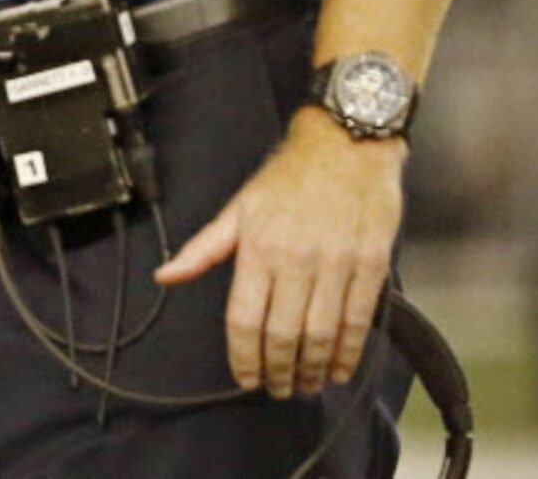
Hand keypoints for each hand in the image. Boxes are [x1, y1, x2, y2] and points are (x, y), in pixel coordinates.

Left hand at [154, 108, 404, 396]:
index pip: (244, 317)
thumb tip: (165, 276)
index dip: (243, 356)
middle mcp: (296, 259)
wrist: (346, 147)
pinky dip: (348, 353)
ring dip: (311, 369)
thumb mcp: (238, 208)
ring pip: (321, 334)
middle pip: (283, 333)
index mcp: (258, 246)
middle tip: (275, 390)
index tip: (245, 378)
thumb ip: (203, 249)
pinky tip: (338, 370)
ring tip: (304, 385)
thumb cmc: (288, 178)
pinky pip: (357, 322)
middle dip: (277, 371)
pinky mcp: (371, 267)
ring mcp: (337, 264)